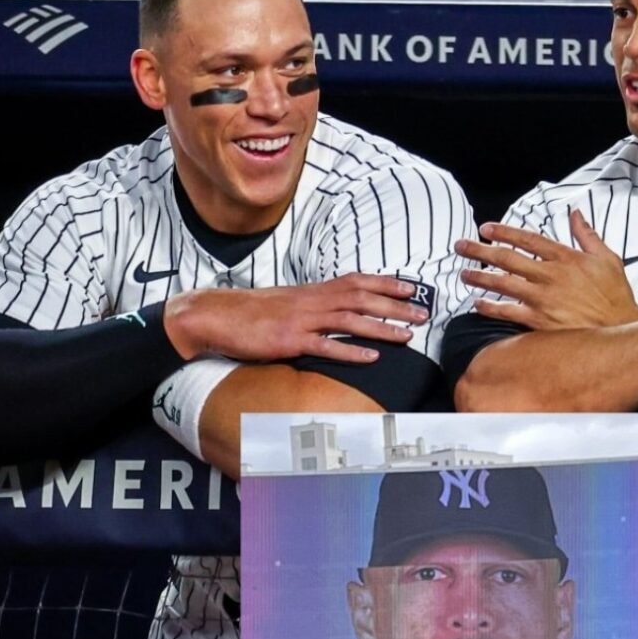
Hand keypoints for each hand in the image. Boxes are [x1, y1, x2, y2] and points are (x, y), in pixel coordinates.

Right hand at [163, 274, 426, 361]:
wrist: (214, 316)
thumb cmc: (250, 313)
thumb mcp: (286, 303)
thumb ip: (312, 306)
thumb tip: (335, 313)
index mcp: (311, 291)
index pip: (356, 281)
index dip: (386, 283)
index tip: (411, 287)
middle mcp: (311, 300)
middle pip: (361, 298)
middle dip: (395, 305)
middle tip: (423, 313)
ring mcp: (300, 320)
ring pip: (350, 319)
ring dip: (382, 327)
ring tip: (408, 335)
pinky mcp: (289, 341)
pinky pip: (325, 346)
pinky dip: (350, 351)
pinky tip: (372, 357)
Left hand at [454, 211, 637, 329]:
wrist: (621, 329)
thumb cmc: (615, 296)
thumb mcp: (607, 258)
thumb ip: (587, 235)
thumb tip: (576, 214)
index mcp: (565, 258)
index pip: (527, 240)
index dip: (504, 232)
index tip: (486, 228)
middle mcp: (550, 275)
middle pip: (507, 258)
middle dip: (480, 250)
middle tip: (460, 246)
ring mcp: (543, 299)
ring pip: (503, 284)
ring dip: (480, 277)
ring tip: (463, 273)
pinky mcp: (540, 321)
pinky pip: (509, 312)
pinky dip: (491, 308)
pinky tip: (477, 303)